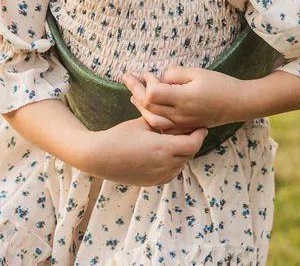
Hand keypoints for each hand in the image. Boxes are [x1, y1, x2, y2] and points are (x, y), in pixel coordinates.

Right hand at [81, 117, 205, 185]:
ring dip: (183, 153)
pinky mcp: (151, 182)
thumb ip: (162, 121)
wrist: (98, 157)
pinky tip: (165, 154)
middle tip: (190, 130)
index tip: (201, 126)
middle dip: (192, 142)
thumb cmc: (119, 136)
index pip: (193, 143)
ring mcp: (158, 176)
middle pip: (190, 154)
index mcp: (163, 148)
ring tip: (176, 140)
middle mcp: (164, 165)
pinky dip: (174, 163)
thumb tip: (177, 117)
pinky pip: (171, 173)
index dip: (199, 134)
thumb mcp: (142, 123)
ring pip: (182, 164)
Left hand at [123, 68, 241, 131]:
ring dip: (140, 106)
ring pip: (152, 119)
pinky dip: (151, 117)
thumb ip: (175, 74)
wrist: (238, 104)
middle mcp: (179, 114)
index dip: (146, 82)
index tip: (148, 73)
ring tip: (132, 95)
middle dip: (135, 90)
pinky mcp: (185, 128)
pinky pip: (162, 127)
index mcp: (182, 99)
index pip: (152, 94)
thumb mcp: (198, 72)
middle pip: (148, 106)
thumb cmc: (220, 84)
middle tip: (126, 77)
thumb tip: (160, 79)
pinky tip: (147, 110)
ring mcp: (182, 124)